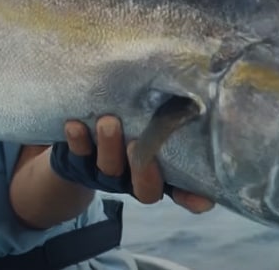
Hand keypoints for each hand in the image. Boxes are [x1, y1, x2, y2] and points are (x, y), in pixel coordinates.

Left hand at [61, 115, 214, 213]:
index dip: (192, 198)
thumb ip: (172, 111)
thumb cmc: (130, 122)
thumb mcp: (152, 121)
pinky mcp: (77, 162)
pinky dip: (76, 140)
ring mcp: (105, 173)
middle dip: (144, 169)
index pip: (182, 191)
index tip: (203, 198)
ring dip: (110, 146)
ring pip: (110, 168)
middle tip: (138, 144)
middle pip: (145, 189)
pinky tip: (74, 124)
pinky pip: (77, 155)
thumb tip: (201, 81)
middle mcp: (134, 178)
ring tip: (108, 122)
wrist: (78, 145)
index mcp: (159, 172)